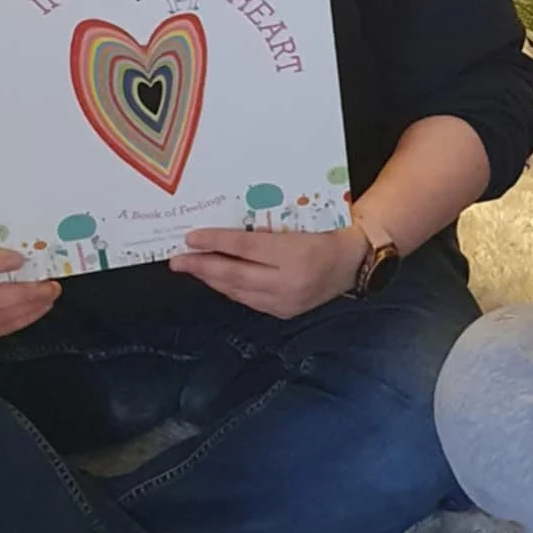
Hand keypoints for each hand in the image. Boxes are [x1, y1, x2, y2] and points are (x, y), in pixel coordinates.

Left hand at [172, 226, 367, 319]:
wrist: (355, 259)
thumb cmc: (328, 230)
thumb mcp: (300, 221)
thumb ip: (265, 228)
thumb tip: (223, 230)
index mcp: (296, 253)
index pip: (246, 247)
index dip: (215, 242)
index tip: (191, 237)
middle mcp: (290, 281)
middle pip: (236, 274)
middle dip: (203, 266)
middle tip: (178, 259)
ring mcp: (287, 301)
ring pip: (238, 291)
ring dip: (211, 280)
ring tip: (191, 268)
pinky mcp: (285, 312)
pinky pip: (249, 300)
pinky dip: (229, 289)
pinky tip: (216, 280)